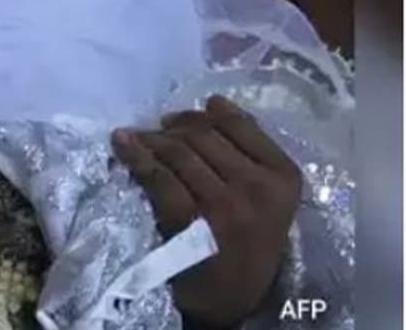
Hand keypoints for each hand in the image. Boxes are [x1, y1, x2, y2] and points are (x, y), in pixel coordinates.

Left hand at [112, 95, 300, 328]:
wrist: (232, 300)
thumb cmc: (248, 245)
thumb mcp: (267, 200)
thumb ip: (250, 156)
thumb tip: (212, 106)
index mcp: (284, 179)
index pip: (243, 127)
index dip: (210, 114)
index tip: (193, 110)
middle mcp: (257, 187)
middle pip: (205, 136)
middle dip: (177, 126)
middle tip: (160, 126)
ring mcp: (223, 204)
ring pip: (179, 153)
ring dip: (152, 138)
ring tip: (138, 135)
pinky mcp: (189, 220)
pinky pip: (157, 176)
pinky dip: (136, 155)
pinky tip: (122, 145)